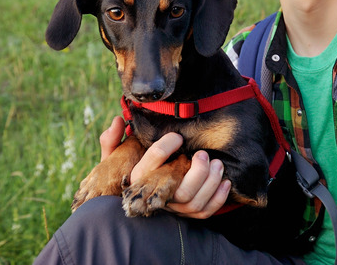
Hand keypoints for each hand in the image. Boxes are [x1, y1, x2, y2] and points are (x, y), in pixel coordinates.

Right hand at [98, 118, 231, 217]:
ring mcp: (172, 208)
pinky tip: (225, 182)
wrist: (137, 199)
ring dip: (211, 182)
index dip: (167, 145)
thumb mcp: (114, 158)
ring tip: (218, 164)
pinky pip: (205, 212)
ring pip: (195, 202)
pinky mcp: (186, 215)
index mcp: (139, 178)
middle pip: (182, 191)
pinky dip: (219, 198)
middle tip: (204, 155)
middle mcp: (156, 195)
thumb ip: (111, 141)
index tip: (178, 136)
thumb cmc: (129, 172)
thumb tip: (117, 121)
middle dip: (199, 172)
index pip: (154, 160)